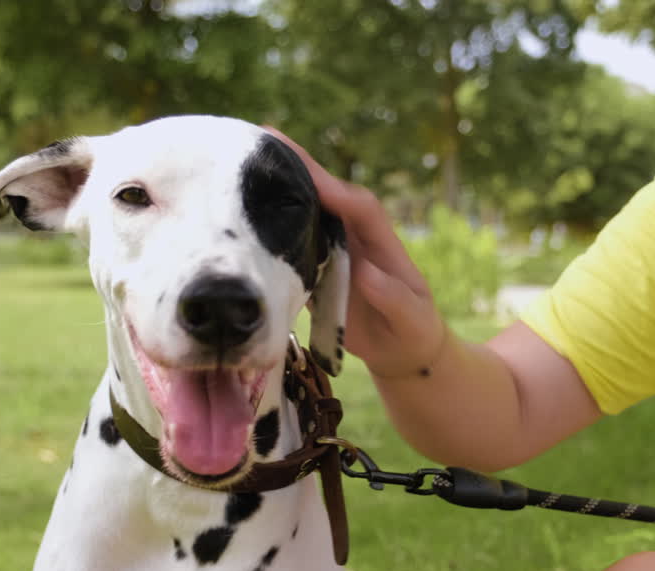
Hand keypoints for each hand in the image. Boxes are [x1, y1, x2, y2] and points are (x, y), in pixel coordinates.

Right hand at [264, 127, 446, 377]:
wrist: (401, 349)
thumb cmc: (412, 329)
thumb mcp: (412, 317)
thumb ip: (393, 297)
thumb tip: (367, 275)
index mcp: (381, 242)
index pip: (360, 206)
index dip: (335, 189)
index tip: (310, 178)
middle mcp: (354, 236)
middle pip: (327, 194)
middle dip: (300, 165)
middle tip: (264, 136)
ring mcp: (333, 249)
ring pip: (306, 210)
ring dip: (280, 185)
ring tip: (244, 160)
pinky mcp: (315, 267)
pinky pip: (291, 240)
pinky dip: (270, 224)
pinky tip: (242, 210)